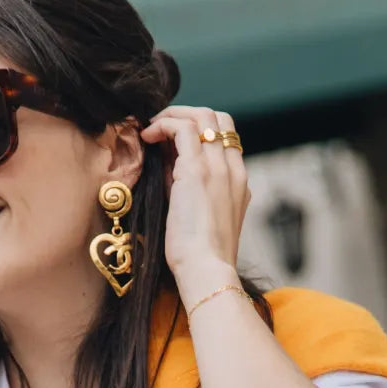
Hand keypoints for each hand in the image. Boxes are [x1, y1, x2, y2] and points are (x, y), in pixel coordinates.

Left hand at [140, 105, 250, 305]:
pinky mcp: (198, 170)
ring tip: (151, 130)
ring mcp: (219, 167)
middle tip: (161, 129)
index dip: (199, 133)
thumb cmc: (199, 257)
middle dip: (187, 116)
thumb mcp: (198, 217)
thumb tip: (167, 167)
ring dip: (173, 116)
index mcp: (238, 183)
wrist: (206, 272)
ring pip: (203, 115)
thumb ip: (189, 189)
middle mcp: (234, 170)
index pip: (225, 139)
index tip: (172, 144)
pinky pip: (183, 128)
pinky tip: (147, 137)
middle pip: (219, 119)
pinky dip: (163, 125)